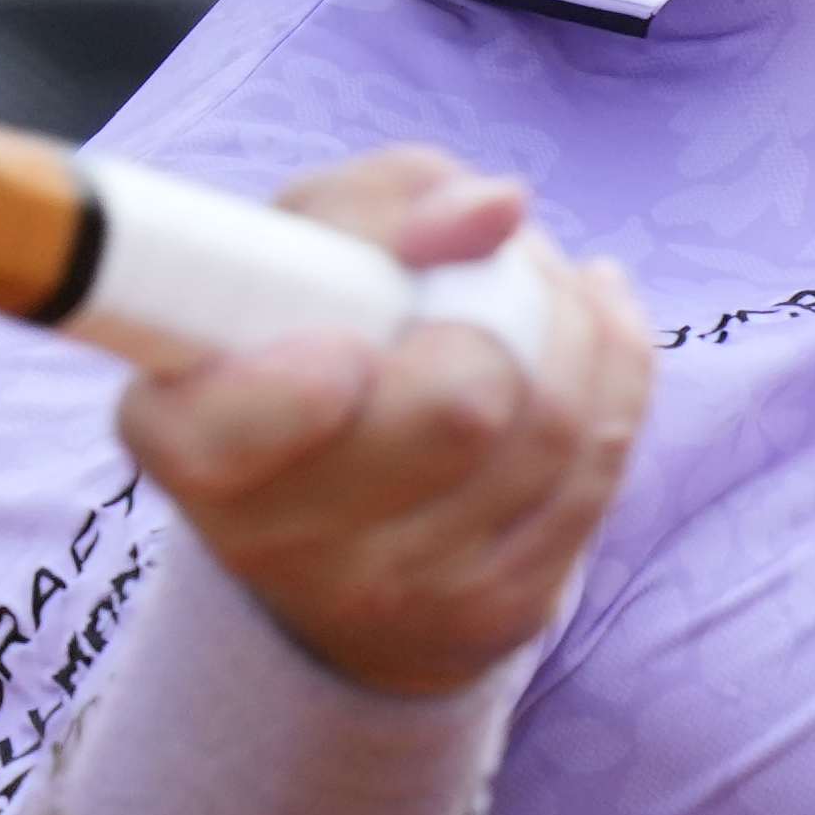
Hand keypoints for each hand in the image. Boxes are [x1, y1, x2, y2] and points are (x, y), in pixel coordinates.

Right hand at [113, 146, 649, 698]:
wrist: (335, 533)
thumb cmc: (302, 344)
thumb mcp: (298, 250)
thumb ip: (379, 204)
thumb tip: (497, 211)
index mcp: (200, 449)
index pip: (241, 433)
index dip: (300, 389)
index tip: (340, 351)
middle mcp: (290, 547)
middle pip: (456, 409)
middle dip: (504, 300)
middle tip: (491, 263)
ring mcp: (407, 594)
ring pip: (554, 427)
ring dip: (572, 318)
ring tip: (539, 281)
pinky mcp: (507, 610)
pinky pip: (605, 464)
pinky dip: (613, 365)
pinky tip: (590, 322)